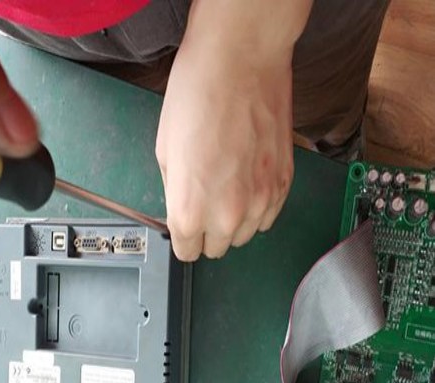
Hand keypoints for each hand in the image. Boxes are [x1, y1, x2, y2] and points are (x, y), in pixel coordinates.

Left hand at [156, 0, 311, 260]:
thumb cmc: (196, 98)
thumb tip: (182, 213)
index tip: (185, 228)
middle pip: (216, 248)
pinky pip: (269, 217)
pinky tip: (248, 180)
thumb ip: (176, 196)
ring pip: (245, 235)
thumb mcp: (165, 154)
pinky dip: (258, 207)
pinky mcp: (284, 185)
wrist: (241, 62)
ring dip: (234, 222)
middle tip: (205, 202)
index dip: (183, 239)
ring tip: (228, 187)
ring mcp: (261, 202)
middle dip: (207, 232)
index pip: (186, 252)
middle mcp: (227, 216)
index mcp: (190, 211)